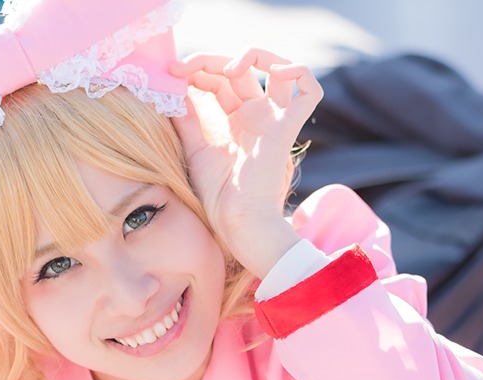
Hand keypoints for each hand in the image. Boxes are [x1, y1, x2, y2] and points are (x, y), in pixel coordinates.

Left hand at [170, 50, 322, 276]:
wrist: (236, 221)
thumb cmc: (218, 196)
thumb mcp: (195, 148)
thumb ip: (186, 119)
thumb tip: (172, 89)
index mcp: (237, 120)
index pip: (222, 79)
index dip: (199, 69)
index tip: (172, 72)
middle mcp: (258, 115)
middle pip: (244, 69)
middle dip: (212, 60)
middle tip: (185, 67)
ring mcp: (275, 119)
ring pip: (281, 68)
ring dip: (256, 55)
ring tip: (229, 68)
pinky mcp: (289, 127)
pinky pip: (310, 90)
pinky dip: (297, 71)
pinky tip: (271, 72)